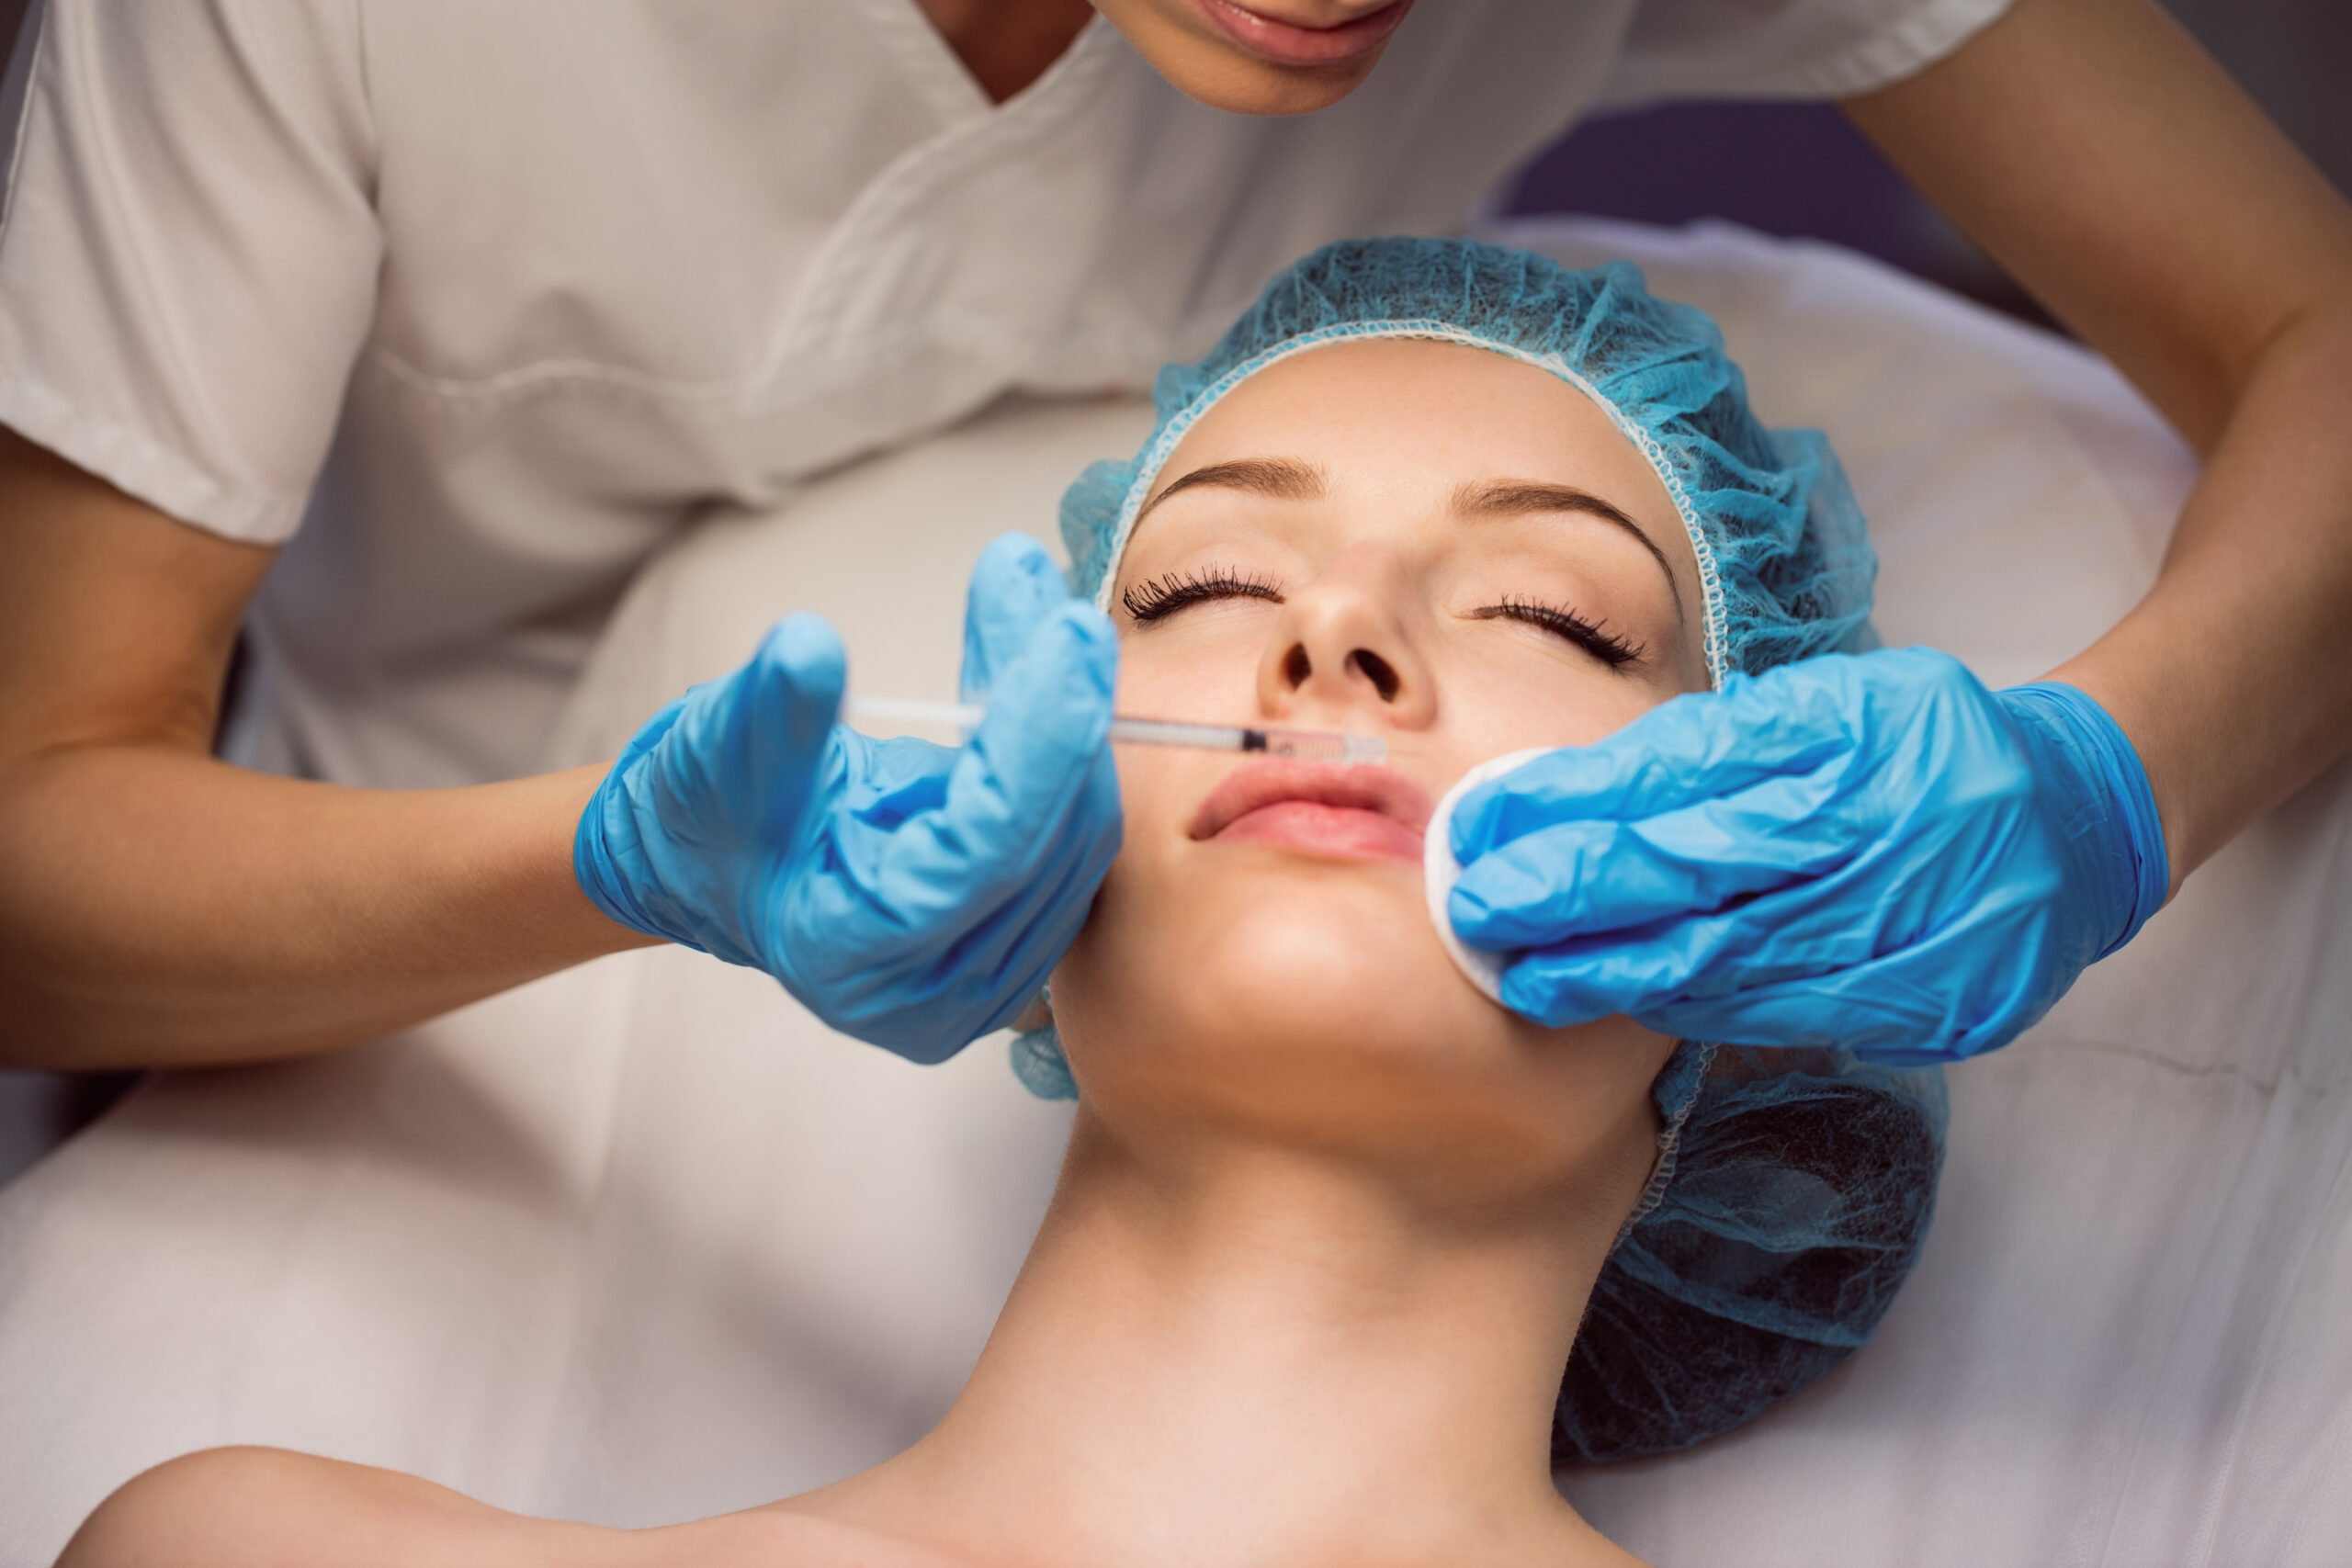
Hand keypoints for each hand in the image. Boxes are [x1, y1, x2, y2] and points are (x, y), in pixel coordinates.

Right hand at [574, 534, 1121, 1061]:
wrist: (720, 862)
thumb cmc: (709, 817)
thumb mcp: (716, 756)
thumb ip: (770, 712)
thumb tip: (809, 647)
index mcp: (856, 963)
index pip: (985, 854)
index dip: (1036, 741)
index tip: (1067, 629)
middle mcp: (937, 995)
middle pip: (1049, 843)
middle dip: (1059, 706)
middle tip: (1043, 588)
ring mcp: (987, 978)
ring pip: (1079, 833)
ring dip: (1069, 709)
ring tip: (1029, 598)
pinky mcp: (1020, 940)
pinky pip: (1074, 831)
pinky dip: (1063, 737)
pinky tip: (1038, 656)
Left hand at [1445, 648, 2168, 1063]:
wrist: (2078, 821)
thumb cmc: (1924, 746)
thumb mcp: (1824, 706)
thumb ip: (1702, 750)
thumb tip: (1558, 792)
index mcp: (1862, 748)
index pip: (1690, 794)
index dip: (1578, 823)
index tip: (1484, 841)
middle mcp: (1895, 843)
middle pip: (1705, 894)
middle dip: (1577, 914)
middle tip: (1476, 924)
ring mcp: (1927, 936)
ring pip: (1742, 971)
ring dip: (1623, 978)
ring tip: (1532, 975)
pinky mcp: (1945, 1006)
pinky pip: (1795, 1019)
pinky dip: (1704, 1008)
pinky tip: (1636, 1001)